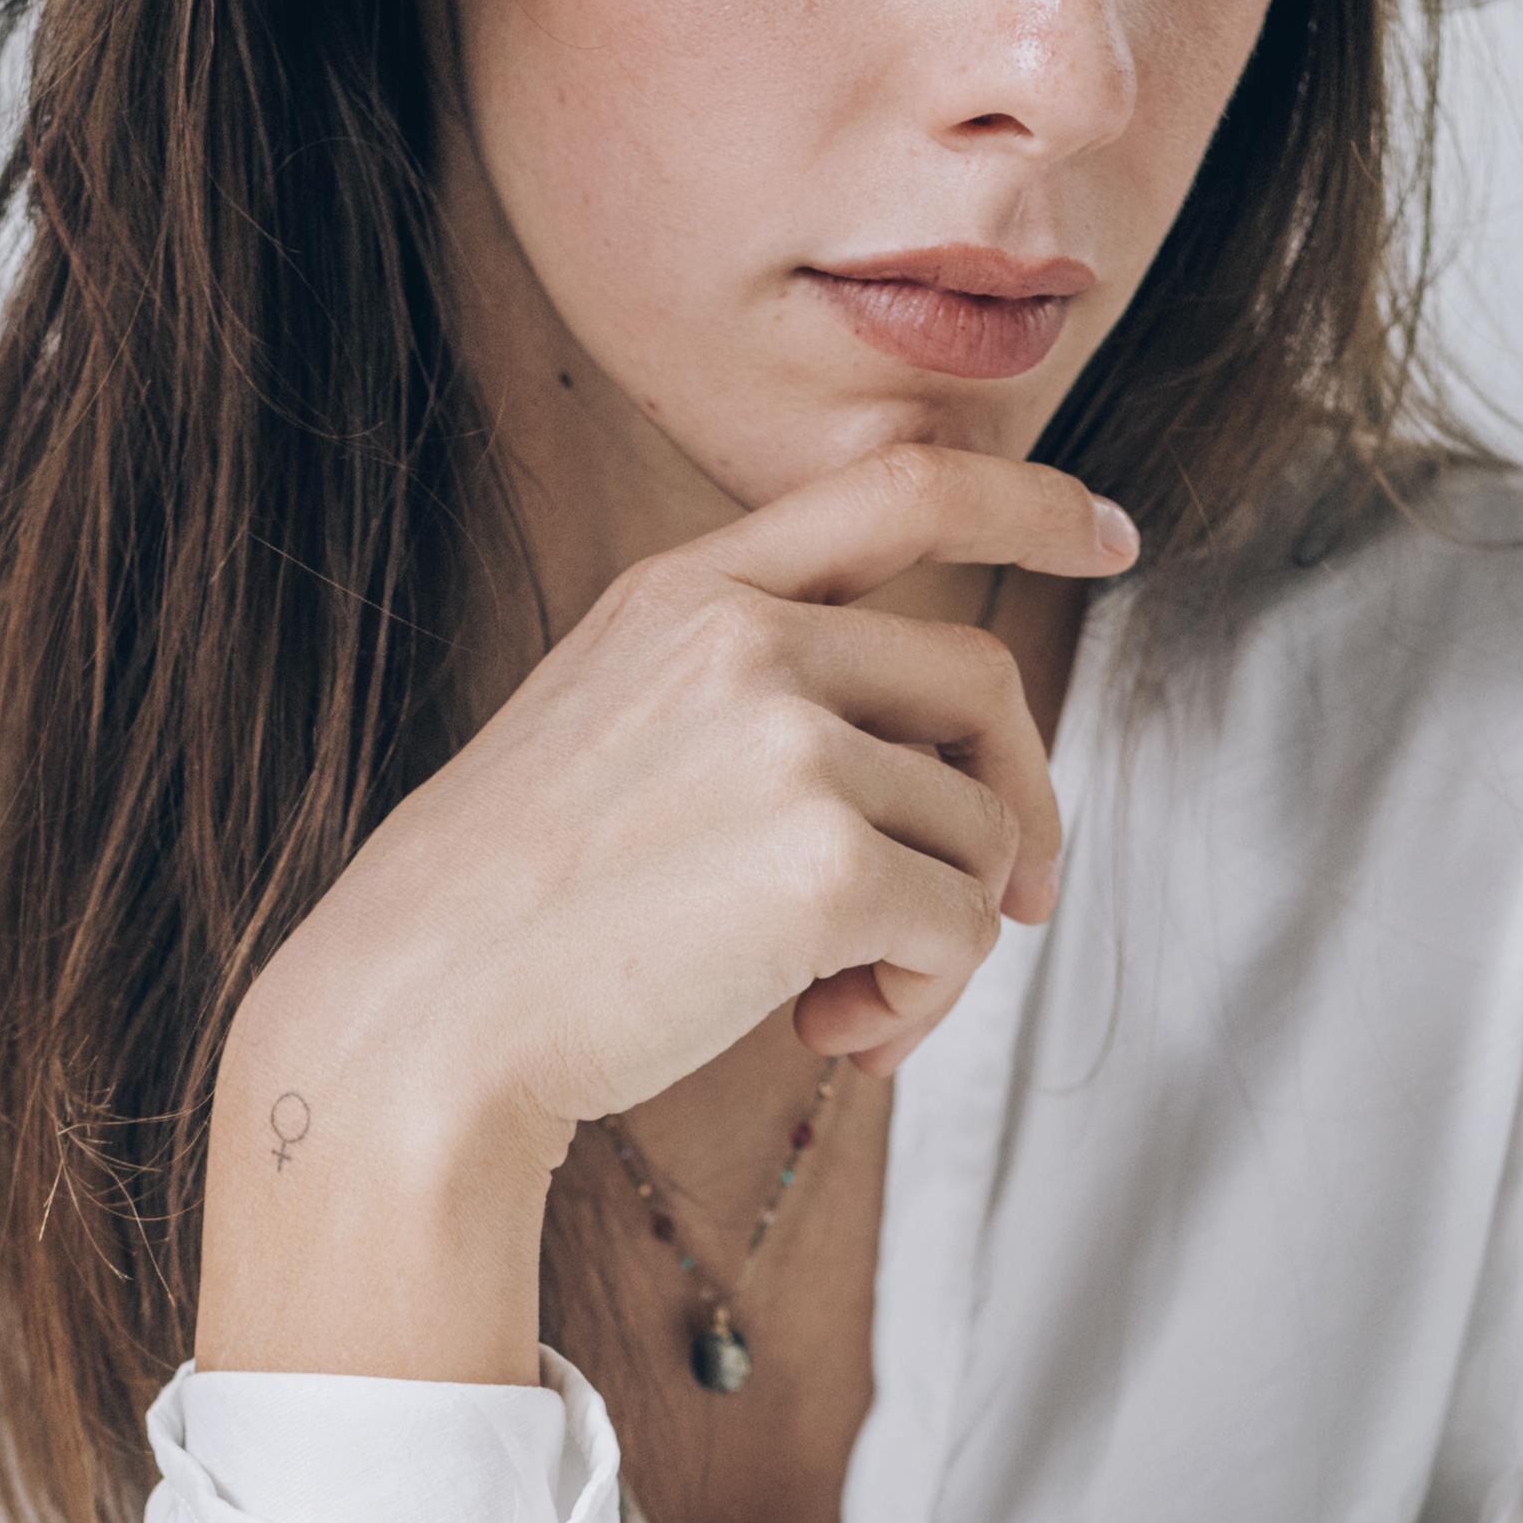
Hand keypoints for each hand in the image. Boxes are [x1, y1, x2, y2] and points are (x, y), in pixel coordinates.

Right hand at [196, 444, 1133, 1385]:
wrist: (411, 1029)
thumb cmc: (505, 927)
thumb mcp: (608, 742)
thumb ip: (751, 706)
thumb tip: (941, 775)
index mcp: (682, 595)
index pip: (897, 486)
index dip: (1028, 502)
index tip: (1111, 534)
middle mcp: (742, 639)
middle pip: (982, 686)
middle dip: (1017, 809)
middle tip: (996, 915)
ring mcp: (787, 739)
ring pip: (982, 828)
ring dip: (944, 940)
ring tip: (833, 1008)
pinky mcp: (825, 859)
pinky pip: (964, 928)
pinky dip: (925, 1003)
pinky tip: (824, 1036)